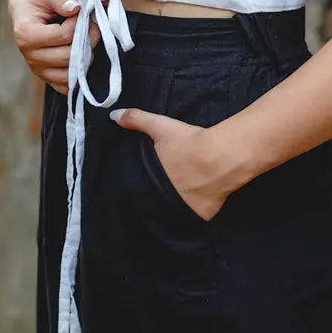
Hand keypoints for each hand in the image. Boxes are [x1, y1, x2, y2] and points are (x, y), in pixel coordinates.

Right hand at [7, 0, 99, 95]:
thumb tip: (76, 8)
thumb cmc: (36, 1)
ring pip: (70, 74)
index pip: (63, 36)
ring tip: (85, 39)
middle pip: (69, 57)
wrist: (27, 11)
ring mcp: (38, 70)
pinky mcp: (47, 78)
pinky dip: (78, 73)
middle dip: (86, 39)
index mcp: (26, 35)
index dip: (77, 23)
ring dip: (85, 56)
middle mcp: (30, 56)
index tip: (79, 12)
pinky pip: (67, 86)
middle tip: (90, 25)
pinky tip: (81, 54)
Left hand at [109, 108, 229, 221]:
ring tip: (181, 195)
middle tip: (165, 187)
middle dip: (156, 197)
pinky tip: (198, 201)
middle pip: (154, 202)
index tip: (143, 183)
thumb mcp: (160, 127)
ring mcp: (182, 210)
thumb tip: (113, 116)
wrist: (218, 158)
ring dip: (175, 205)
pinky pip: (194, 216)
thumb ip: (136, 120)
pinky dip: (195, 210)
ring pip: (174, 211)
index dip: (139, 186)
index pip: (138, 189)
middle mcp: (162, 199)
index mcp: (150, 179)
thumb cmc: (188, 142)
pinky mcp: (200, 216)